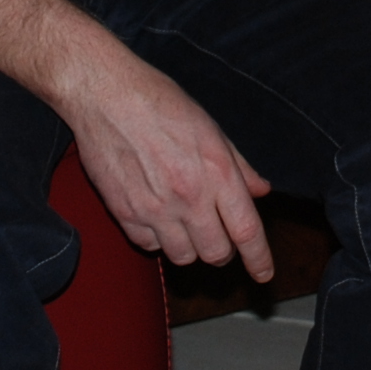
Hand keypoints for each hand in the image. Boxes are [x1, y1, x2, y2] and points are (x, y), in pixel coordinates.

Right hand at [55, 40, 276, 279]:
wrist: (105, 94)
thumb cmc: (161, 103)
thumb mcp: (211, 128)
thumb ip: (239, 166)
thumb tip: (261, 191)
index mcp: (217, 172)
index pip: (246, 231)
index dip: (259, 259)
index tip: (264, 275)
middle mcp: (188, 196)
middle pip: (216, 254)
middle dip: (223, 251)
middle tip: (219, 236)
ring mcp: (154, 208)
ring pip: (183, 257)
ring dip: (190, 247)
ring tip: (185, 224)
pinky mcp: (124, 212)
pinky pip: (148, 246)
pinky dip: (157, 239)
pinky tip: (157, 216)